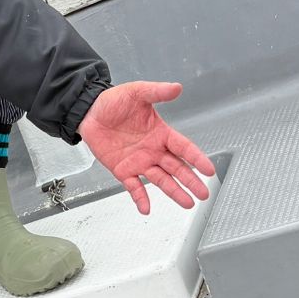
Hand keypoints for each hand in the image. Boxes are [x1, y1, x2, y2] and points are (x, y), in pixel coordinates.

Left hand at [78, 80, 214, 214]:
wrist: (89, 112)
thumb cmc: (114, 101)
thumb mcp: (137, 92)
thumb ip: (157, 92)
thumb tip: (177, 88)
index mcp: (161, 133)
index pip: (183, 148)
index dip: (196, 158)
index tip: (209, 170)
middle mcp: (153, 150)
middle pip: (177, 168)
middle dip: (191, 181)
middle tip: (204, 193)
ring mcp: (139, 162)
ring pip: (161, 180)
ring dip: (174, 192)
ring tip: (188, 203)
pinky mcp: (123, 170)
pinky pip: (134, 187)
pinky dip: (141, 198)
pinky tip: (146, 209)